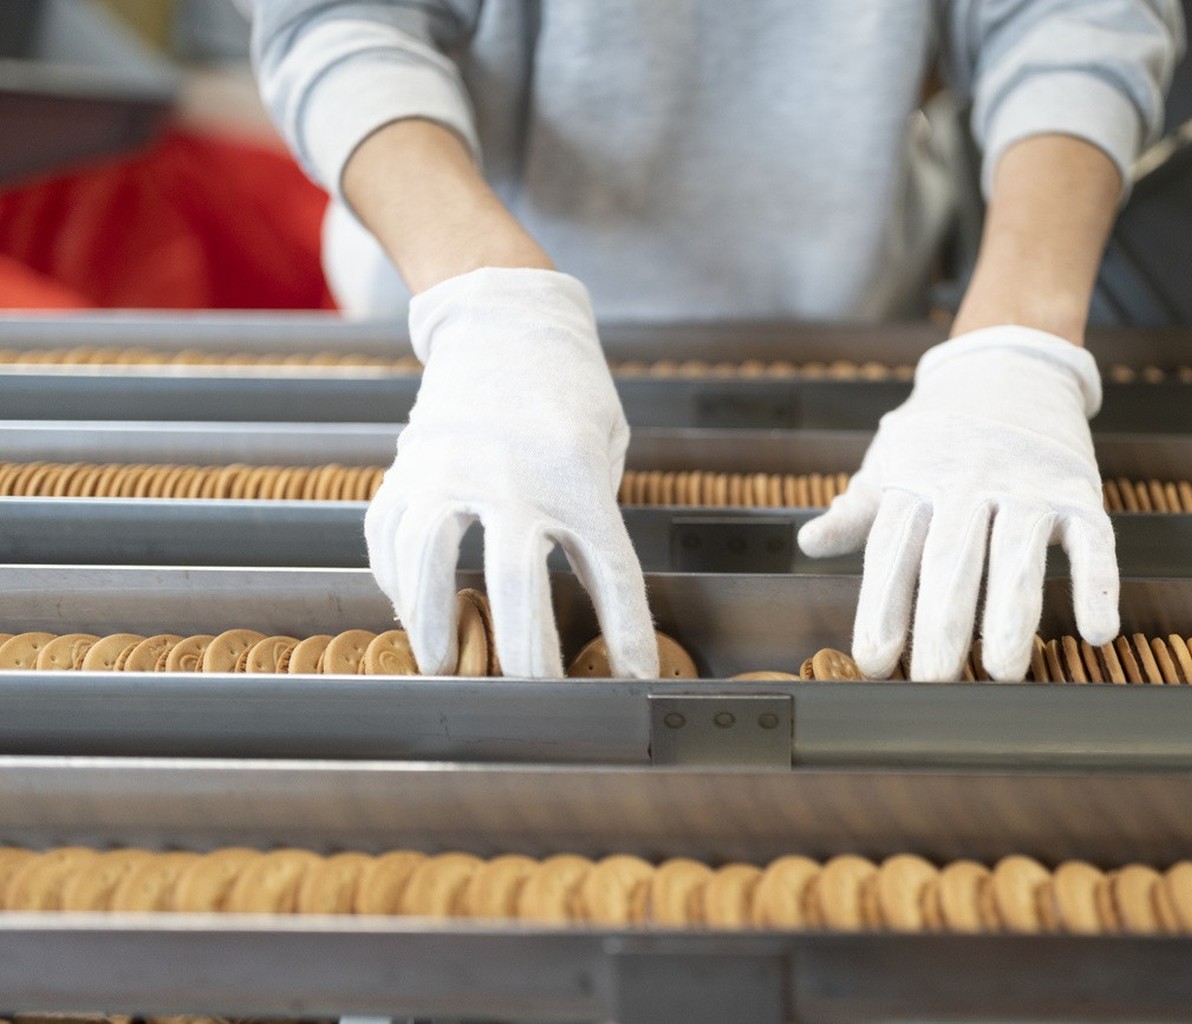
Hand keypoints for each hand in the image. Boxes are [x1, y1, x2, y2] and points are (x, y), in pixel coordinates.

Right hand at [366, 267, 656, 677]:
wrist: (505, 321)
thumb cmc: (569, 391)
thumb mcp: (603, 445)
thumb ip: (593, 513)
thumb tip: (587, 598)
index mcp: (576, 473)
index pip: (610, 571)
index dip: (626, 633)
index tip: (635, 680)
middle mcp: (511, 474)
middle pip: (513, 581)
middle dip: (523, 653)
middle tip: (530, 698)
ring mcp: (450, 468)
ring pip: (429, 558)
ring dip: (433, 622)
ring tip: (445, 665)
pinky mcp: (408, 466)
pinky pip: (390, 534)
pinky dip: (396, 581)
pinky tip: (410, 611)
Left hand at [797, 326, 1117, 680]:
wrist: (1009, 360)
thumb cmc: (939, 427)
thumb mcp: (891, 458)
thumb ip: (858, 509)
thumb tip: (809, 543)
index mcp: (916, 481)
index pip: (895, 553)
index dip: (882, 609)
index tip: (873, 662)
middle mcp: (969, 482)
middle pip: (952, 560)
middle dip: (940, 625)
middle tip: (934, 682)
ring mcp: (1028, 485)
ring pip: (1018, 554)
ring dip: (1011, 615)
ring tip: (1002, 671)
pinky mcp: (1078, 489)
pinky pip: (1093, 541)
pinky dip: (1098, 586)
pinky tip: (1098, 633)